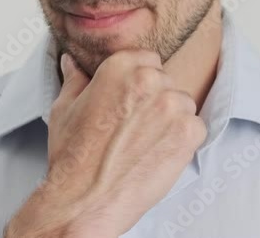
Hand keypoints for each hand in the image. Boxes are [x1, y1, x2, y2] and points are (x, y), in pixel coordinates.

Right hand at [5, 50, 206, 237]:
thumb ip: (75, 80)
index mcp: (120, 66)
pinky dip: (183, 141)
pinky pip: (196, 127)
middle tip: (135, 127)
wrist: (85, 200)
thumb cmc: (72, 157)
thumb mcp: (64, 109)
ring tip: (145, 142)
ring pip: (182, 104)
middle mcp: (149, 80)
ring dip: (171, 119)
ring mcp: (172, 106)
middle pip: (166, 81)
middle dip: (154, 100)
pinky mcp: (188, 133)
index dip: (139, 82)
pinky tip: (158, 154)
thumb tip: (72, 63)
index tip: (131, 101)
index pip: (147, 59)